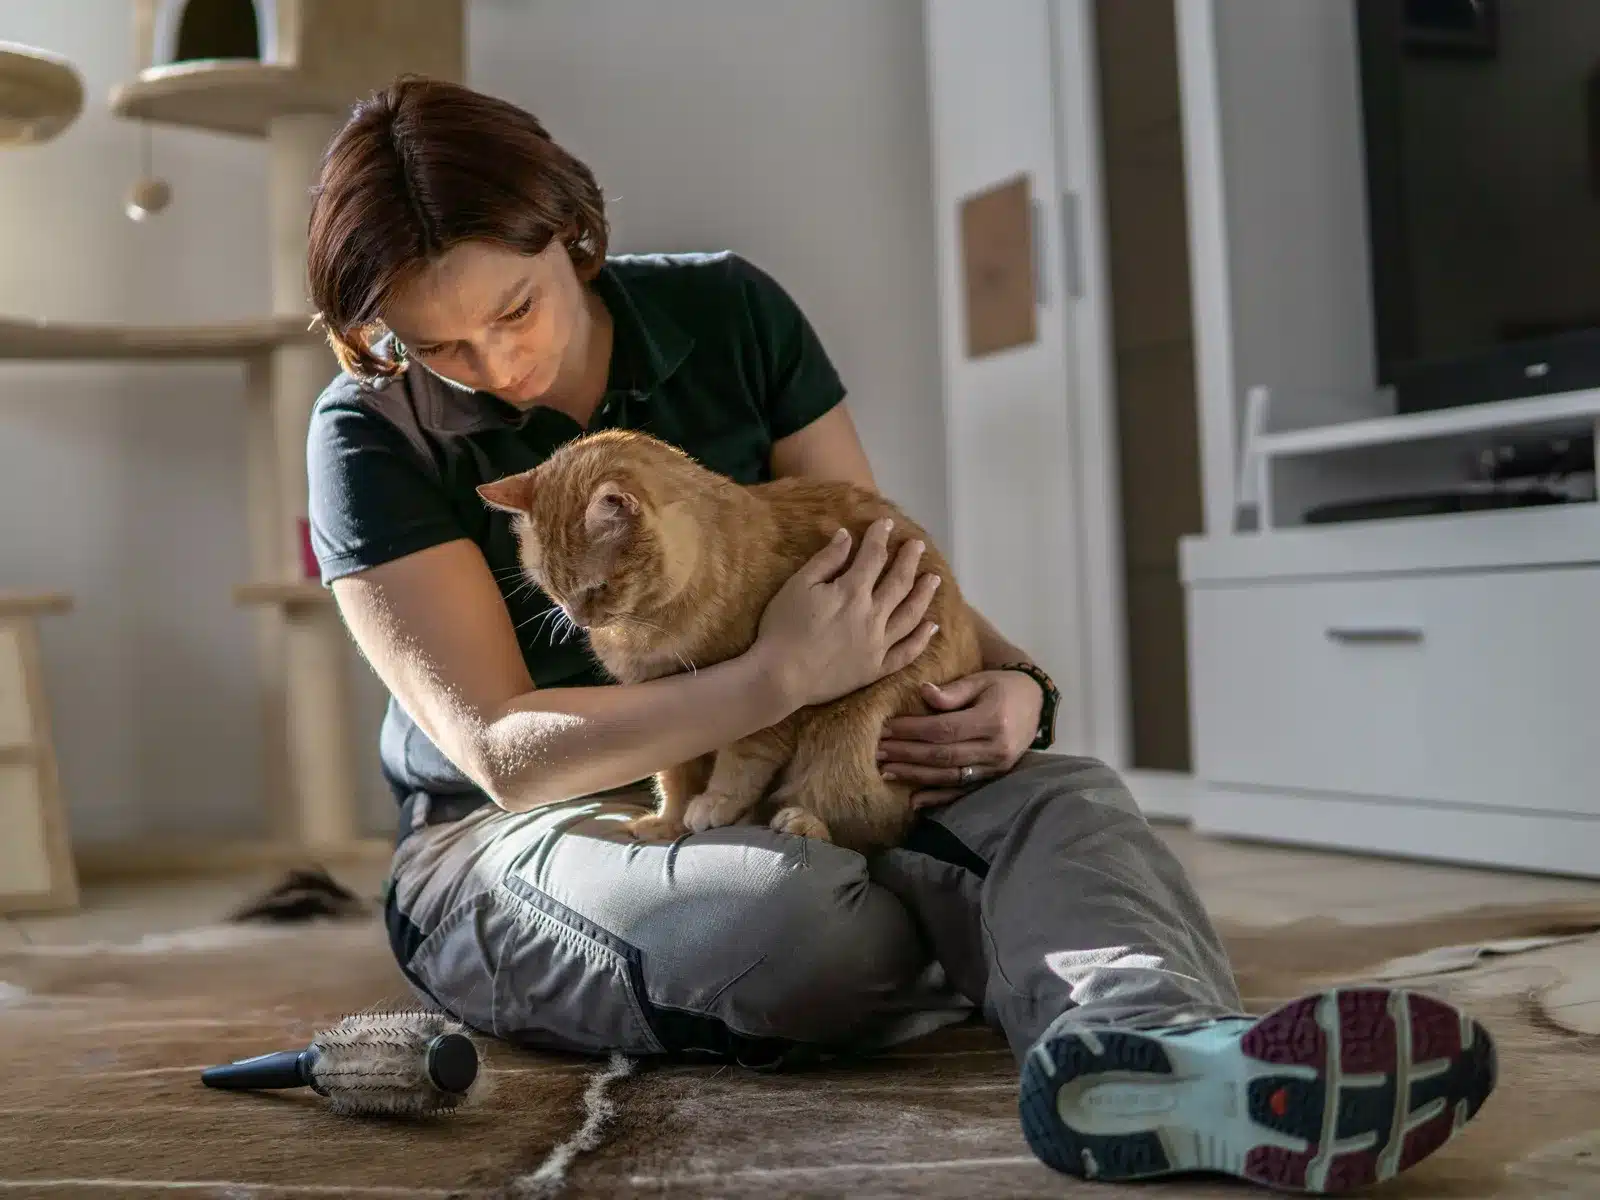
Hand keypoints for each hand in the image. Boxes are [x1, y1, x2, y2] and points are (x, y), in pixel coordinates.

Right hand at [753, 518, 941, 709]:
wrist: (780, 677)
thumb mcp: (798, 586)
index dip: (880, 537)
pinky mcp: (876, 669)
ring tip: (933, 580)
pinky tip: (932, 627)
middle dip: (910, 560)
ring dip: (924, 594)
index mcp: (852, 592)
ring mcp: (877, 644)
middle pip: (899, 582)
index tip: (887, 523)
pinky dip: (922, 639)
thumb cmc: (782, 628)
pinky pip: (907, 653)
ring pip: (910, 615)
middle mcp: (872, 615)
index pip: (873, 557)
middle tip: (918, 546)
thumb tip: (846, 536)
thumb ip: (826, 560)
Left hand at [877, 669, 1042, 807]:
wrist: (1036, 704)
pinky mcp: (994, 777)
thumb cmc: (1003, 687)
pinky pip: (963, 790)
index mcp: (991, 720)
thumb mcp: (980, 680)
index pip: (944, 729)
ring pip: (949, 776)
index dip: (912, 731)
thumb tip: (922, 692)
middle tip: (878, 752)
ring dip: (916, 776)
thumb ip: (952, 692)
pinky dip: (938, 797)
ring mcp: (995, 767)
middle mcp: (995, 748)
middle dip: (907, 754)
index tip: (886, 728)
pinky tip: (915, 801)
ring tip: (887, 771)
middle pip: (943, 755)